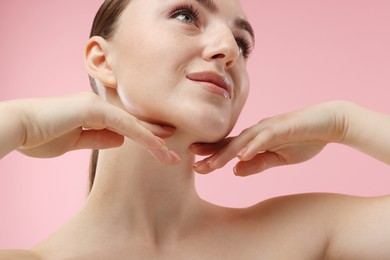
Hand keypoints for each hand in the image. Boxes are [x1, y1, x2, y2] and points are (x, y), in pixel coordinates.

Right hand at [7, 92, 179, 163]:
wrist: (17, 128)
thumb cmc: (40, 136)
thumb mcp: (74, 142)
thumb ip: (98, 139)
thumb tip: (121, 140)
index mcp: (93, 113)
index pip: (125, 126)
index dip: (144, 135)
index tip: (161, 146)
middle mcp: (99, 106)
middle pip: (134, 124)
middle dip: (155, 138)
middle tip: (173, 154)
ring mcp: (97, 105)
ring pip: (133, 124)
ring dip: (154, 141)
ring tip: (172, 156)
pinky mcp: (92, 108)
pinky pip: (124, 124)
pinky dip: (142, 135)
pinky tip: (158, 145)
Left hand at [191, 101, 347, 175]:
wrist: (329, 123)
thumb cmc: (304, 139)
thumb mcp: (278, 158)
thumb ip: (258, 164)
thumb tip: (235, 171)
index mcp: (256, 139)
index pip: (230, 148)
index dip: (213, 156)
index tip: (196, 166)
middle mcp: (258, 131)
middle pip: (231, 144)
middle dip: (211, 155)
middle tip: (194, 166)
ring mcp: (269, 128)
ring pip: (243, 141)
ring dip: (227, 153)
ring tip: (211, 165)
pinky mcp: (283, 127)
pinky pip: (265, 138)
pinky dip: (253, 146)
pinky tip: (242, 155)